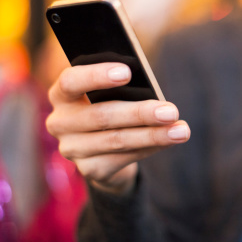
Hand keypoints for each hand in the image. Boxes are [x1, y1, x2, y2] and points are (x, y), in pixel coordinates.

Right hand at [46, 62, 189, 194]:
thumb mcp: (113, 92)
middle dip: (140, 113)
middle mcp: (60, 122)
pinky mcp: (89, 169)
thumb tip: (152, 90)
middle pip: (101, 115)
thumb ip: (123, 87)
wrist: (105, 148)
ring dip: (153, 135)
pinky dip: (150, 147)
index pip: (71, 81)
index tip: (127, 72)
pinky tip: (170, 140)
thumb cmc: (112, 104)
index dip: (96, 76)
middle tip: (171, 111)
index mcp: (62, 94)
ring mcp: (72, 148)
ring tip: (181, 130)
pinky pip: (124, 158)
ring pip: (117, 140)